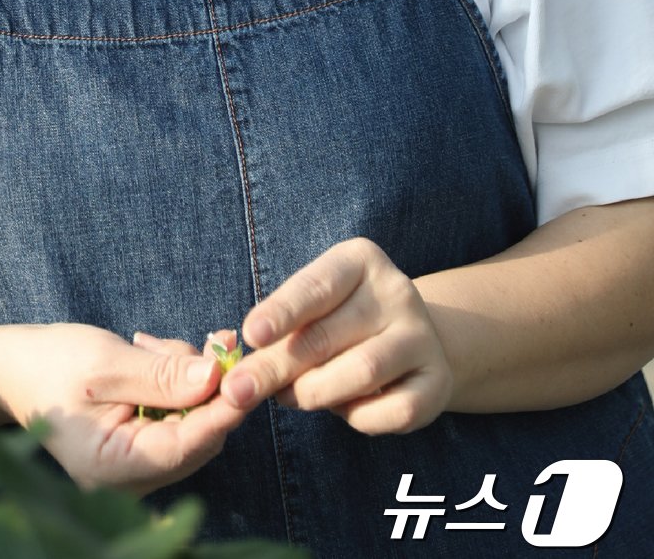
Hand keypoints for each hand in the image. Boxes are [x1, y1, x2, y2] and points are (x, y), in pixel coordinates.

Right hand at [0, 322, 248, 497]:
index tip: (248, 374)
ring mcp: (134, 468)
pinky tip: (153, 353)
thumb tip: (216, 378)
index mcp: (114, 469)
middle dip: (206, 386)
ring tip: (153, 343)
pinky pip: (174, 419)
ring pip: (189, 424)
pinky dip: (174, 384)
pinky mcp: (137, 448)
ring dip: (188, 379)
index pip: (186, 446)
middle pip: (195, 437)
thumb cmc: (50, 363)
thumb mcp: (106, 362)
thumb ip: (161, 375)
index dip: (222, 410)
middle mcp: (129, 481)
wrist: (14, 367)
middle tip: (211, 338)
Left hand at [227, 237, 453, 433]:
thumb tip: (244, 373)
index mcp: (360, 260)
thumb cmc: (343, 319)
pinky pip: (392, 411)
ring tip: (287, 397)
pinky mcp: (438, 383)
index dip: (281, 312)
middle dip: (277, 366)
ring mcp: (422, 337)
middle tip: (239, 391)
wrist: (414, 340)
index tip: (251, 334)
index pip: (315, 287)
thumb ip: (283, 331)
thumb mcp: (314, 308)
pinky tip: (342, 408)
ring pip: (361, 373)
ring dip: (313, 393)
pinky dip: (358, 417)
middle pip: (327, 335)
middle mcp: (397, 292)